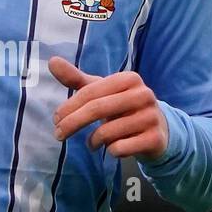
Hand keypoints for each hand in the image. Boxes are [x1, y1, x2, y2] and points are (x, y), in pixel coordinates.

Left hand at [48, 56, 168, 160]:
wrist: (159, 130)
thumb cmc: (123, 108)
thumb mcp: (102, 92)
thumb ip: (77, 78)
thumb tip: (52, 61)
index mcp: (129, 79)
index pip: (90, 92)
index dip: (69, 107)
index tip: (55, 120)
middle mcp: (143, 95)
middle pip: (96, 110)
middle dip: (72, 124)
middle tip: (58, 135)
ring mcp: (151, 117)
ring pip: (107, 133)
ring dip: (93, 141)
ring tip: (93, 143)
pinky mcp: (154, 139)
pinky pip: (120, 148)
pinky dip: (110, 151)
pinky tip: (112, 148)